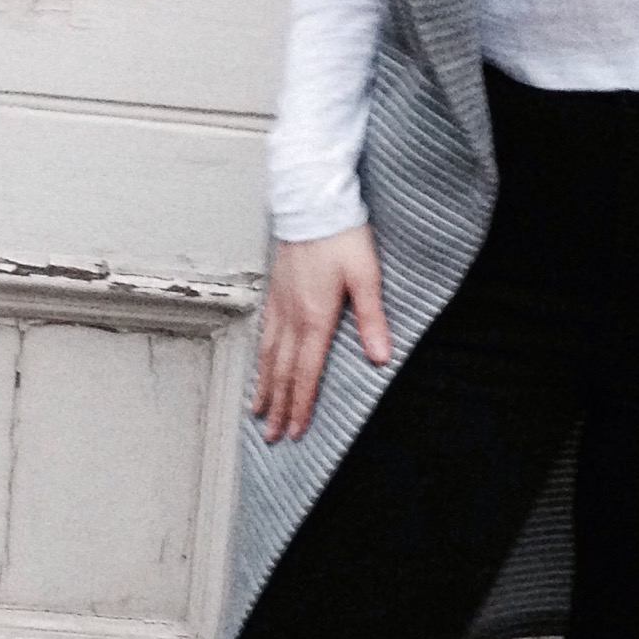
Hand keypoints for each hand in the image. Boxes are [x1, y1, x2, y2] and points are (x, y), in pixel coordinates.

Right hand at [250, 226, 391, 441]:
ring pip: (268, 356)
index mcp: (316, 317)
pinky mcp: (275, 291)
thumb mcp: (366, 276)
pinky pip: (264, 335)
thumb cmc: (341, 235)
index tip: (296, 430)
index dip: (301, 404)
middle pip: (282, 372)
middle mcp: (292, 316)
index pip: (306, 372)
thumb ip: (372, 319)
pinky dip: (260, 359)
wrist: (312, 202)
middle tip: (272, 436)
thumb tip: (380, 357)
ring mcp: (280, 304)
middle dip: (278, 406)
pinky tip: (260, 366)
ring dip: (264, 387)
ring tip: (259, 412)